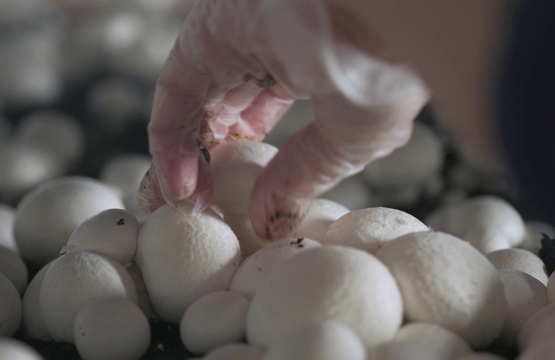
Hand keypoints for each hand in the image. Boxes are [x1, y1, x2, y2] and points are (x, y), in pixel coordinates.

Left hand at [139, 0, 428, 238]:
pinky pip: (175, 95)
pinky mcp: (205, 34)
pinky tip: (182, 188)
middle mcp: (266, 52)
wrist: (372, 15)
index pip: (261, 116)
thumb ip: (304, 176)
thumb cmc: (383, 71)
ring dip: (182, 163)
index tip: (241, 210)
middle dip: (207, 167)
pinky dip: (170, 144)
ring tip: (186, 210)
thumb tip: (271, 223)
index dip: (246, 164)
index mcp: (309, 68)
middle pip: (221, 115)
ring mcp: (234, 41)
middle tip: (198, 213)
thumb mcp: (352, 139)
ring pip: (193, 108)